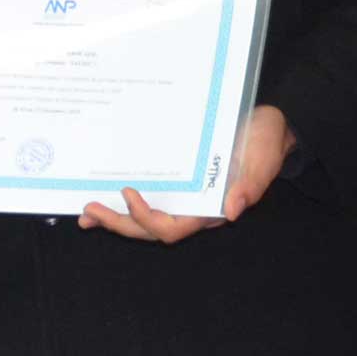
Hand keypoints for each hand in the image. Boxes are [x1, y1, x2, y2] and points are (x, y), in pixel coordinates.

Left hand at [81, 105, 292, 242]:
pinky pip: (148, 196)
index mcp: (210, 210)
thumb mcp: (263, 160)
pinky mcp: (178, 182)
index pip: (172, 227)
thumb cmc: (265, 143)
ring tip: (87, 212)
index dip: (146, 218)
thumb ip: (249, 185)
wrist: (268, 126)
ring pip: (144, 218)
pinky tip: (103, 195)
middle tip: (90, 210)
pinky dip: (124, 201)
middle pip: (150, 229)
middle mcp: (193, 208)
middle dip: (119, 223)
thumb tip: (232, 210)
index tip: (128, 193)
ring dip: (115, 218)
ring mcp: (183, 197)